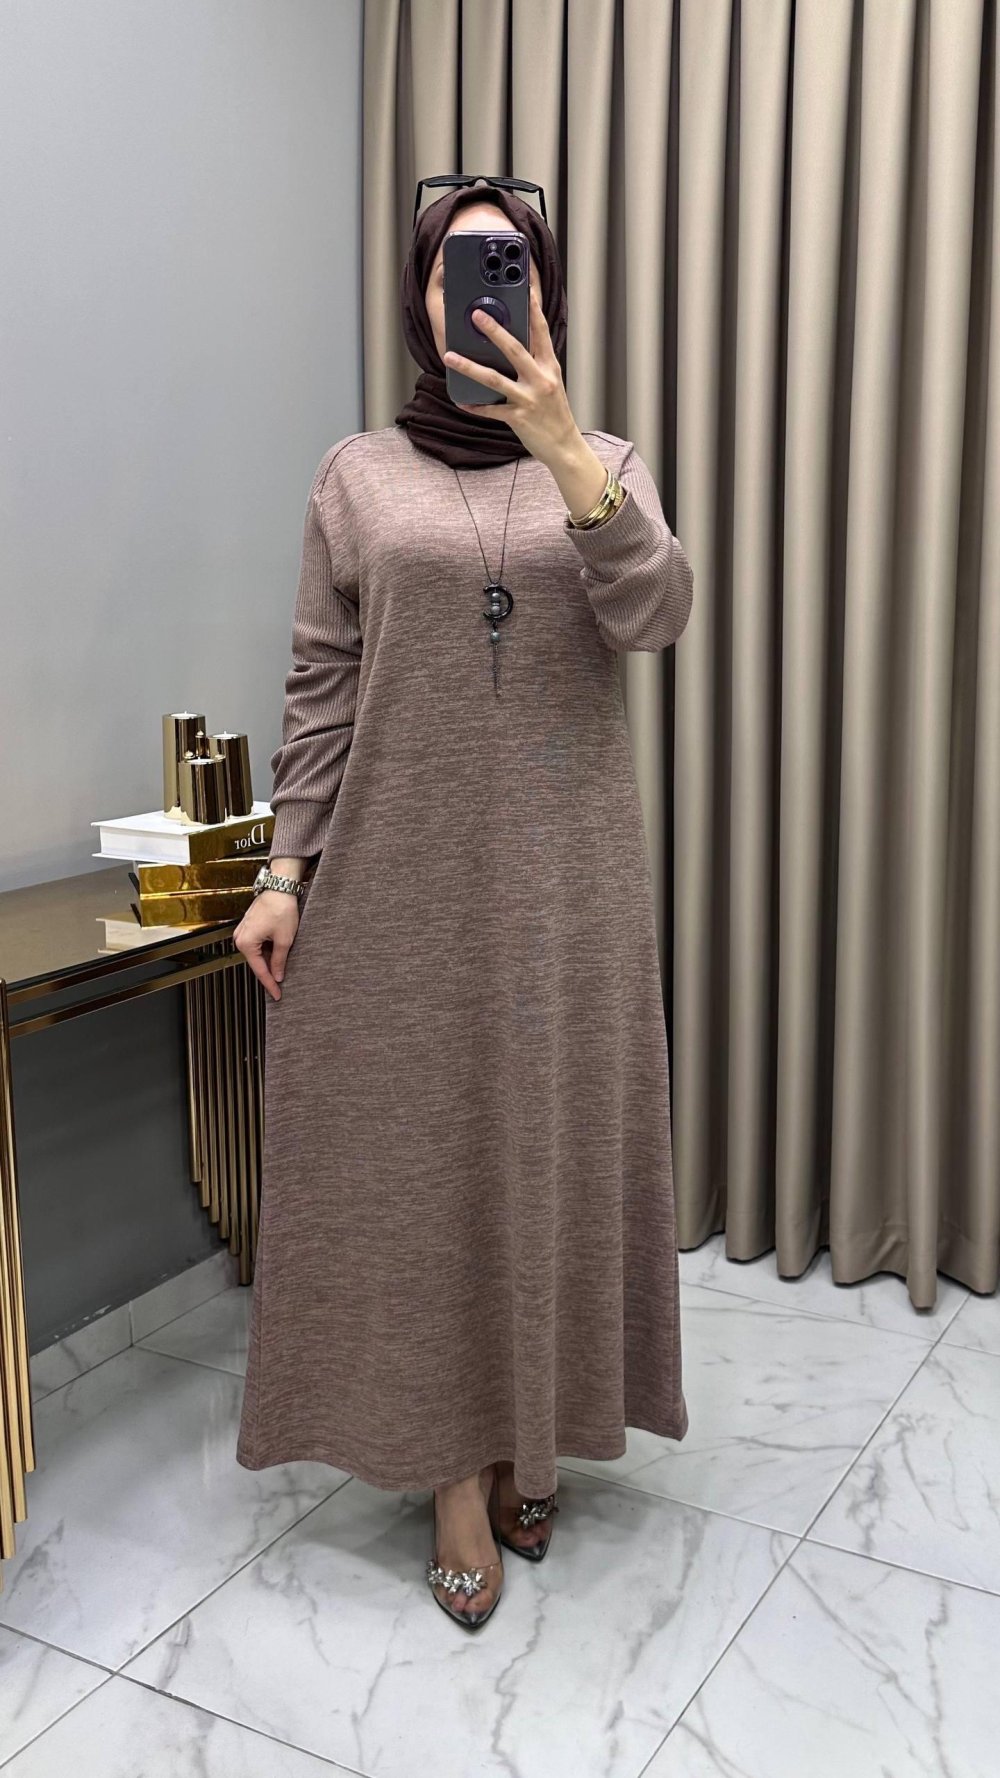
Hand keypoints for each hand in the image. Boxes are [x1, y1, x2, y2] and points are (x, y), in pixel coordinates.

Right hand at [233, 890, 299, 1000]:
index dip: (270, 984)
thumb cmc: (280, 908)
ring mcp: (244, 931)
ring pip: (258, 954)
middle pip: (257, 963)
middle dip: (269, 973)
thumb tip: (278, 975)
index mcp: (246, 943)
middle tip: (281, 987)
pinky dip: (267, 951)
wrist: (280, 887)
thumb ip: (280, 960)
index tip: (277, 994)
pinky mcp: (250, 926)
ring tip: (282, 970)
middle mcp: (240, 938)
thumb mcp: (284, 939)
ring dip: (270, 961)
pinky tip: (278, 955)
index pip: (260, 970)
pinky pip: (258, 945)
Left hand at [443, 285, 578, 465]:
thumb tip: (510, 344)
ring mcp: (529, 399)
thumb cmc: (554, 413)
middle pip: (515, 349)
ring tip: (450, 356)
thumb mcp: (551, 382)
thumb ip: (535, 363)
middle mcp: (541, 380)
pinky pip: (491, 410)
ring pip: (495, 379)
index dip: (533, 308)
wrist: (564, 446)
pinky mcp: (518, 418)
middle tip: (476, 314)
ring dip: (469, 367)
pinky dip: (475, 406)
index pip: (541, 331)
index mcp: (550, 366)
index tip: (524, 287)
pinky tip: (461, 400)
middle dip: (494, 330)